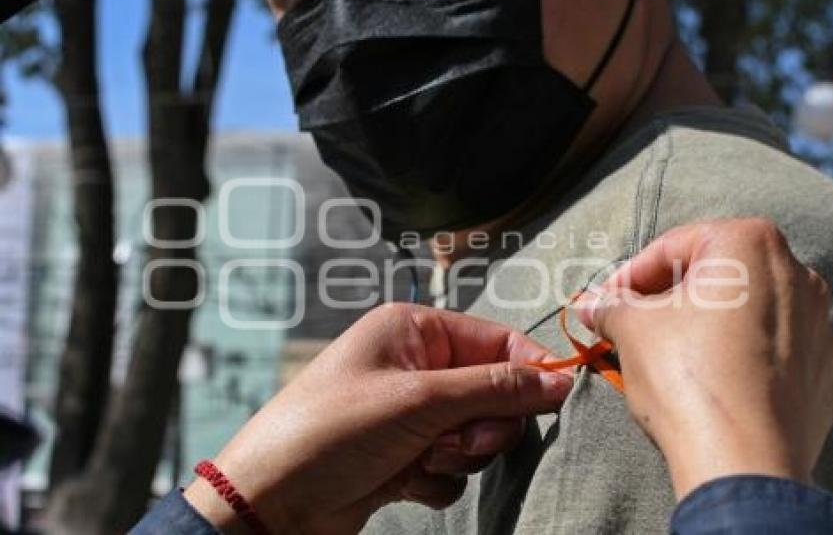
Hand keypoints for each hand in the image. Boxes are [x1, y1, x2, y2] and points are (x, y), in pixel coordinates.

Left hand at [185, 304, 570, 533]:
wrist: (273, 502)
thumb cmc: (332, 430)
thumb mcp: (420, 400)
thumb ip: (496, 388)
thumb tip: (560, 379)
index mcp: (413, 330)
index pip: (496, 339)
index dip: (528, 369)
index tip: (554, 400)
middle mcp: (413, 365)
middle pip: (493, 390)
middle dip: (484, 423)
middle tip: (461, 439)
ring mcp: (409, 413)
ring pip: (476, 432)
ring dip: (460, 453)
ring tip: (420, 458)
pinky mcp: (404, 454)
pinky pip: (453, 465)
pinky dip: (438, 477)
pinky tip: (402, 480)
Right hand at [577, 218, 832, 499]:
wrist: (743, 461)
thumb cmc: (686, 376)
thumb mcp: (630, 329)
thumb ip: (610, 306)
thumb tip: (590, 304)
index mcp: (750, 244)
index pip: (673, 246)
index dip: (629, 275)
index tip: (605, 300)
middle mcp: (796, 273)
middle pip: (714, 274)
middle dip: (667, 296)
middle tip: (630, 322)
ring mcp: (817, 323)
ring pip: (743, 310)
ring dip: (701, 324)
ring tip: (664, 353)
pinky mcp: (822, 370)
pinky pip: (768, 348)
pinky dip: (735, 354)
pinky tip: (705, 380)